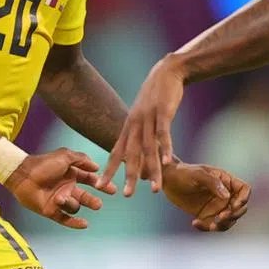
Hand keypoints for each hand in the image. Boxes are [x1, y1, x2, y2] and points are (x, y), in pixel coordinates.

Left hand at [4, 147, 116, 229]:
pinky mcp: (51, 210)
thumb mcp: (65, 156)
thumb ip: (82, 159)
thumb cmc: (43, 164)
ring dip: (71, 203)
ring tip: (61, 198)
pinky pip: (66, 219)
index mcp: (70, 174)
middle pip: (85, 197)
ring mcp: (59, 200)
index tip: (111, 189)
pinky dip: (75, 223)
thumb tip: (97, 167)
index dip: (100, 184)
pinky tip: (84, 224)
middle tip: (98, 204)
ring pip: (75, 206)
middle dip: (93, 201)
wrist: (24, 175)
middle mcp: (66, 187)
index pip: (89, 180)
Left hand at [100, 56, 184, 196]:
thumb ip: (139, 134)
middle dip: (128, 175)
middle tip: (126, 195)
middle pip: (130, 154)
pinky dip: (166, 148)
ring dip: (152, 170)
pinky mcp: (163, 112)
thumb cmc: (155, 96)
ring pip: (149, 148)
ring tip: (155, 189)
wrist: (166, 72)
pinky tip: (168, 163)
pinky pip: (164, 133)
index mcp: (129, 127)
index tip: (100, 186)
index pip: (116, 152)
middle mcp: (135, 124)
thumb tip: (137, 154)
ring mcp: (149, 118)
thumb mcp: (143, 115)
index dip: (108, 169)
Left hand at [161, 160, 250, 231]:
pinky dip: (207, 227)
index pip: (244, 189)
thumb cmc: (183, 173)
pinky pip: (214, 225)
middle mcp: (225, 194)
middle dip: (233, 215)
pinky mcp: (208, 215)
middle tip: (220, 218)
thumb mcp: (197, 174)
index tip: (233, 206)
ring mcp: (217, 205)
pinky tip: (194, 223)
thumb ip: (212, 183)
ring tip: (209, 225)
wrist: (168, 181)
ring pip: (229, 220)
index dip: (243, 199)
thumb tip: (227, 196)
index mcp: (226, 180)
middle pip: (240, 208)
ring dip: (222, 225)